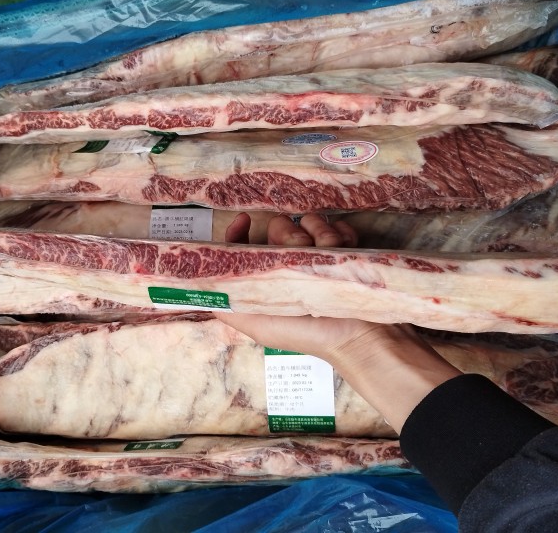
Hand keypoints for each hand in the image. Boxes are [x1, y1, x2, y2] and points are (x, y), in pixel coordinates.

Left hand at [218, 211, 460, 433]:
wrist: (360, 337)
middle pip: (280, 226)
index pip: (247, 245)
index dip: (240, 232)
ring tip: (327, 262)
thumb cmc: (308, 335)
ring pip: (311, 222)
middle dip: (289, 236)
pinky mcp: (347, 251)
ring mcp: (320, 255)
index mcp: (268, 279)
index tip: (243, 220)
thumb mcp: (258, 325)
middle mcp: (292, 265)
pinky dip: (343, 236)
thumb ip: (227, 305)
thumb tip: (197, 285)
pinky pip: (340, 227)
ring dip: (320, 236)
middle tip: (299, 260)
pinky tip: (345, 253)